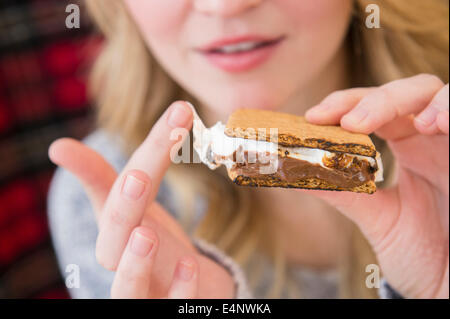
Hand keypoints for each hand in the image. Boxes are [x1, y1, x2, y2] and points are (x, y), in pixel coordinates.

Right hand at [49, 101, 234, 297]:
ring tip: (145, 234)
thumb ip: (108, 175)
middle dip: (123, 208)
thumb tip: (58, 147)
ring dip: (133, 265)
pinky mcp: (168, 307)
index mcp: (115, 231)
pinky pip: (171, 306)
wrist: (180, 282)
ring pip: (128, 291)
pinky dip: (180, 291)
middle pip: (114, 241)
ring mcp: (145, 290)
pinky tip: (190, 264)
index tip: (140, 126)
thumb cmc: (151, 241)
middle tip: (137, 176)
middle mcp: (123, 262)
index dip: (128, 161)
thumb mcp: (134, 206)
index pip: (120, 191)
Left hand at [305, 74, 448, 297]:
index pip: (374, 107)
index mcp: (405, 146)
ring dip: (422, 101)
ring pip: (442, 95)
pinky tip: (439, 125)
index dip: (345, 104)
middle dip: (378, 99)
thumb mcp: (376, 219)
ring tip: (412, 124)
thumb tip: (290, 171)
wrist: (449, 287)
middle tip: (352, 121)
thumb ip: (342, 191)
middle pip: (408, 92)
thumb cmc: (420, 252)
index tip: (314, 117)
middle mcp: (431, 139)